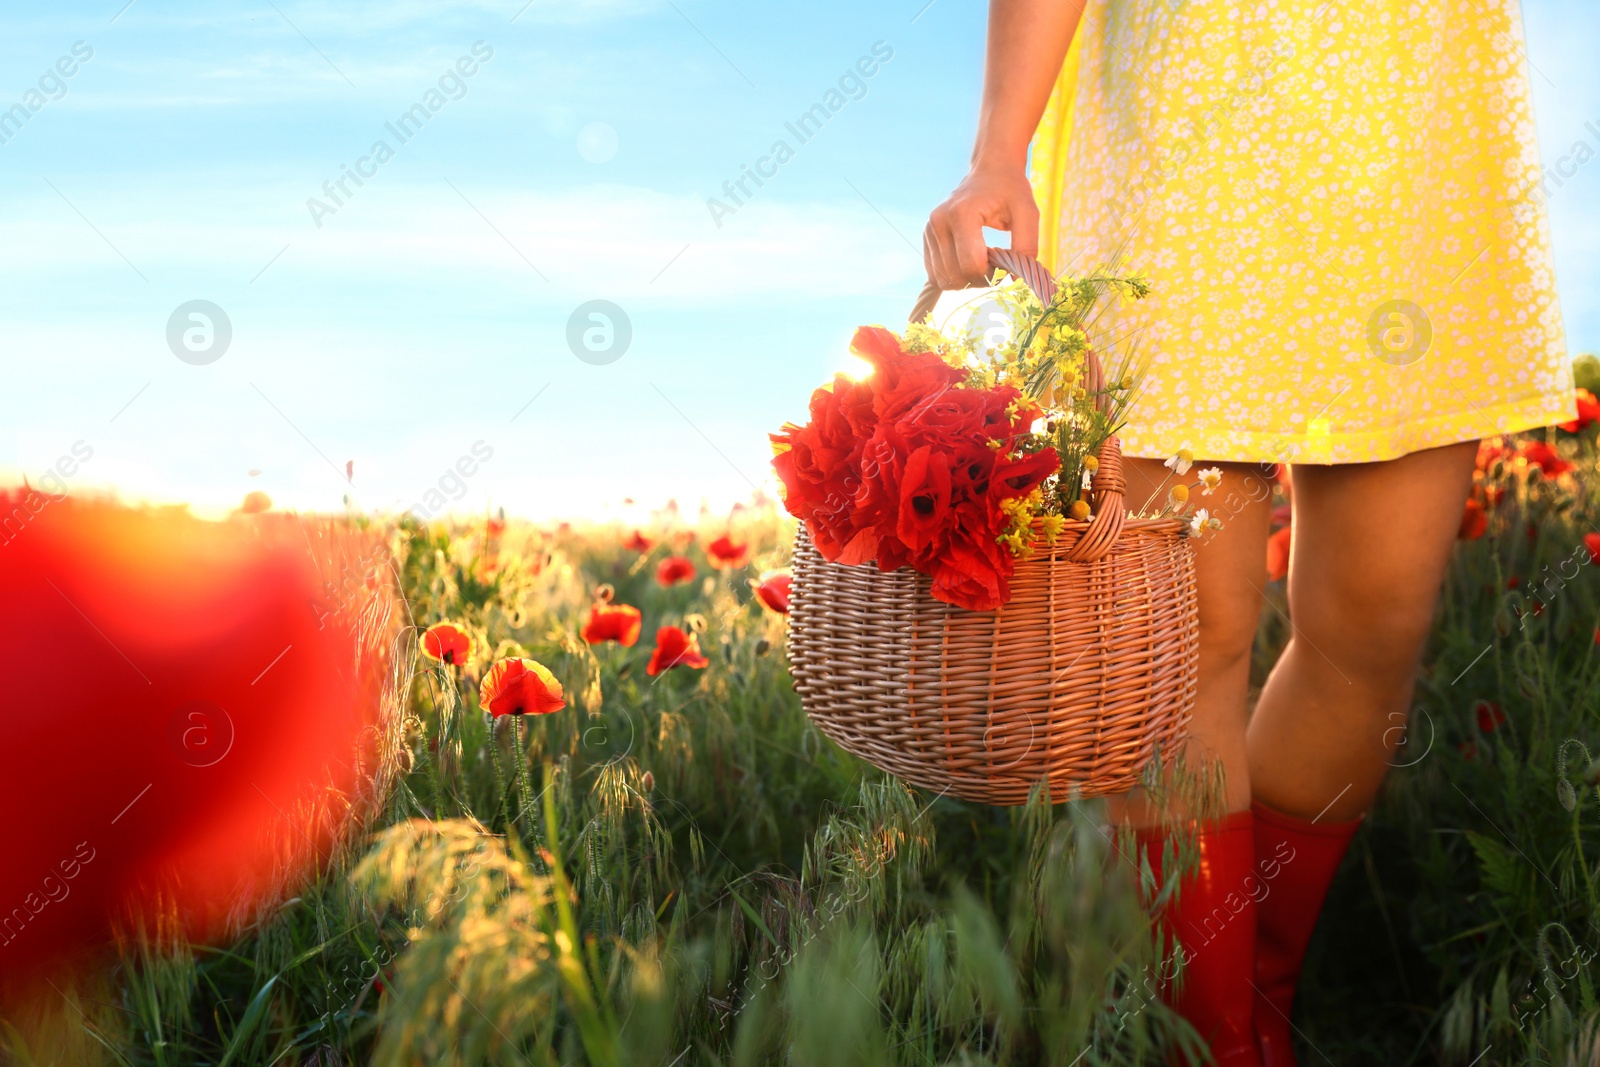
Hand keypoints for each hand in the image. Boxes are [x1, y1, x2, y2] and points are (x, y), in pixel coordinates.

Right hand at [923, 161, 1039, 289]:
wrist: (990, 170)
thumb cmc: (1011, 191)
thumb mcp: (1028, 214)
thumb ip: (1026, 247)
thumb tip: (1013, 279)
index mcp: (962, 214)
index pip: (972, 265)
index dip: (993, 276)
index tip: (1007, 266)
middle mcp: (939, 222)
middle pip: (957, 276)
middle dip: (981, 280)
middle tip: (997, 266)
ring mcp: (929, 230)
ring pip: (943, 280)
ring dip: (967, 281)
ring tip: (984, 263)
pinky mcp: (927, 238)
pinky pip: (935, 275)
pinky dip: (955, 277)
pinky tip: (970, 262)